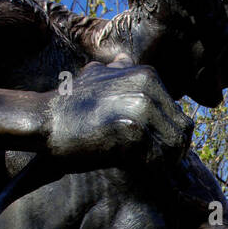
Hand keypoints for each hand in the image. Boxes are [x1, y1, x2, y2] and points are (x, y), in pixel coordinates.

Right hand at [46, 62, 193, 167]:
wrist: (45, 120)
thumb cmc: (72, 106)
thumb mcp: (96, 75)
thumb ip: (117, 68)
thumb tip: (124, 59)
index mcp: (147, 75)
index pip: (180, 116)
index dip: (171, 137)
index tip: (155, 149)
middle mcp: (148, 86)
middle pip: (182, 132)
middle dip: (171, 152)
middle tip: (152, 162)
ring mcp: (140, 107)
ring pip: (174, 147)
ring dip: (162, 163)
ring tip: (143, 165)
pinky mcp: (131, 130)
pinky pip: (156, 160)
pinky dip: (148, 169)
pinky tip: (132, 167)